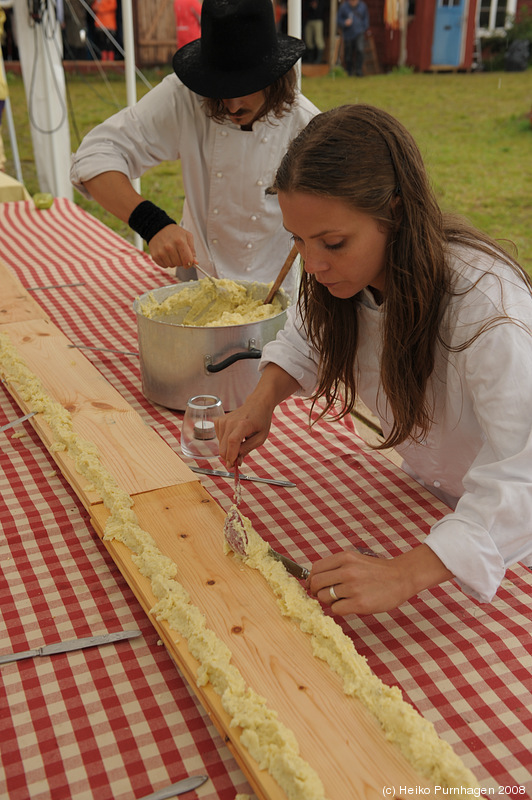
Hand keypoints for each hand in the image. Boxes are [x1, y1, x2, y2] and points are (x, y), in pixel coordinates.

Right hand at [148, 224, 195, 269]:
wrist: (157, 228)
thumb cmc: (175, 233)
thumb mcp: (187, 236)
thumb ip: (192, 250)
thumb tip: (195, 262)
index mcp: (180, 242)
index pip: (187, 260)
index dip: (189, 263)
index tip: (188, 262)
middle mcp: (169, 247)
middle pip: (179, 264)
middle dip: (181, 261)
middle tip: (178, 253)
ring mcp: (161, 252)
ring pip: (172, 266)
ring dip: (173, 262)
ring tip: (171, 253)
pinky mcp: (155, 255)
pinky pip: (164, 266)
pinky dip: (166, 262)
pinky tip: (165, 254)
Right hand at [216, 399, 273, 467]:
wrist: (256, 404)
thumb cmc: (261, 421)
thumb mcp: (260, 438)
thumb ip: (248, 449)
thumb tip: (237, 461)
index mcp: (243, 424)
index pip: (233, 442)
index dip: (231, 455)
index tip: (233, 465)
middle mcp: (230, 422)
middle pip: (223, 446)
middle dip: (229, 457)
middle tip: (237, 460)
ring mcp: (223, 420)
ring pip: (220, 445)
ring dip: (228, 449)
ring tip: (240, 442)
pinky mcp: (218, 421)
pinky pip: (219, 439)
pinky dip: (225, 443)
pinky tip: (234, 436)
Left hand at [308, 545, 452, 615]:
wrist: (401, 577)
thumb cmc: (378, 571)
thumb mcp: (355, 560)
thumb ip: (337, 567)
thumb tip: (314, 580)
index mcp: (345, 557)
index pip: (316, 568)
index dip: (311, 579)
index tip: (313, 585)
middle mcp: (347, 571)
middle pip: (316, 583)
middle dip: (316, 591)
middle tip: (324, 595)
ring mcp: (353, 587)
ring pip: (325, 597)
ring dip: (329, 601)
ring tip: (342, 599)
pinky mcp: (359, 603)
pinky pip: (336, 609)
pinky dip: (339, 609)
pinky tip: (349, 605)